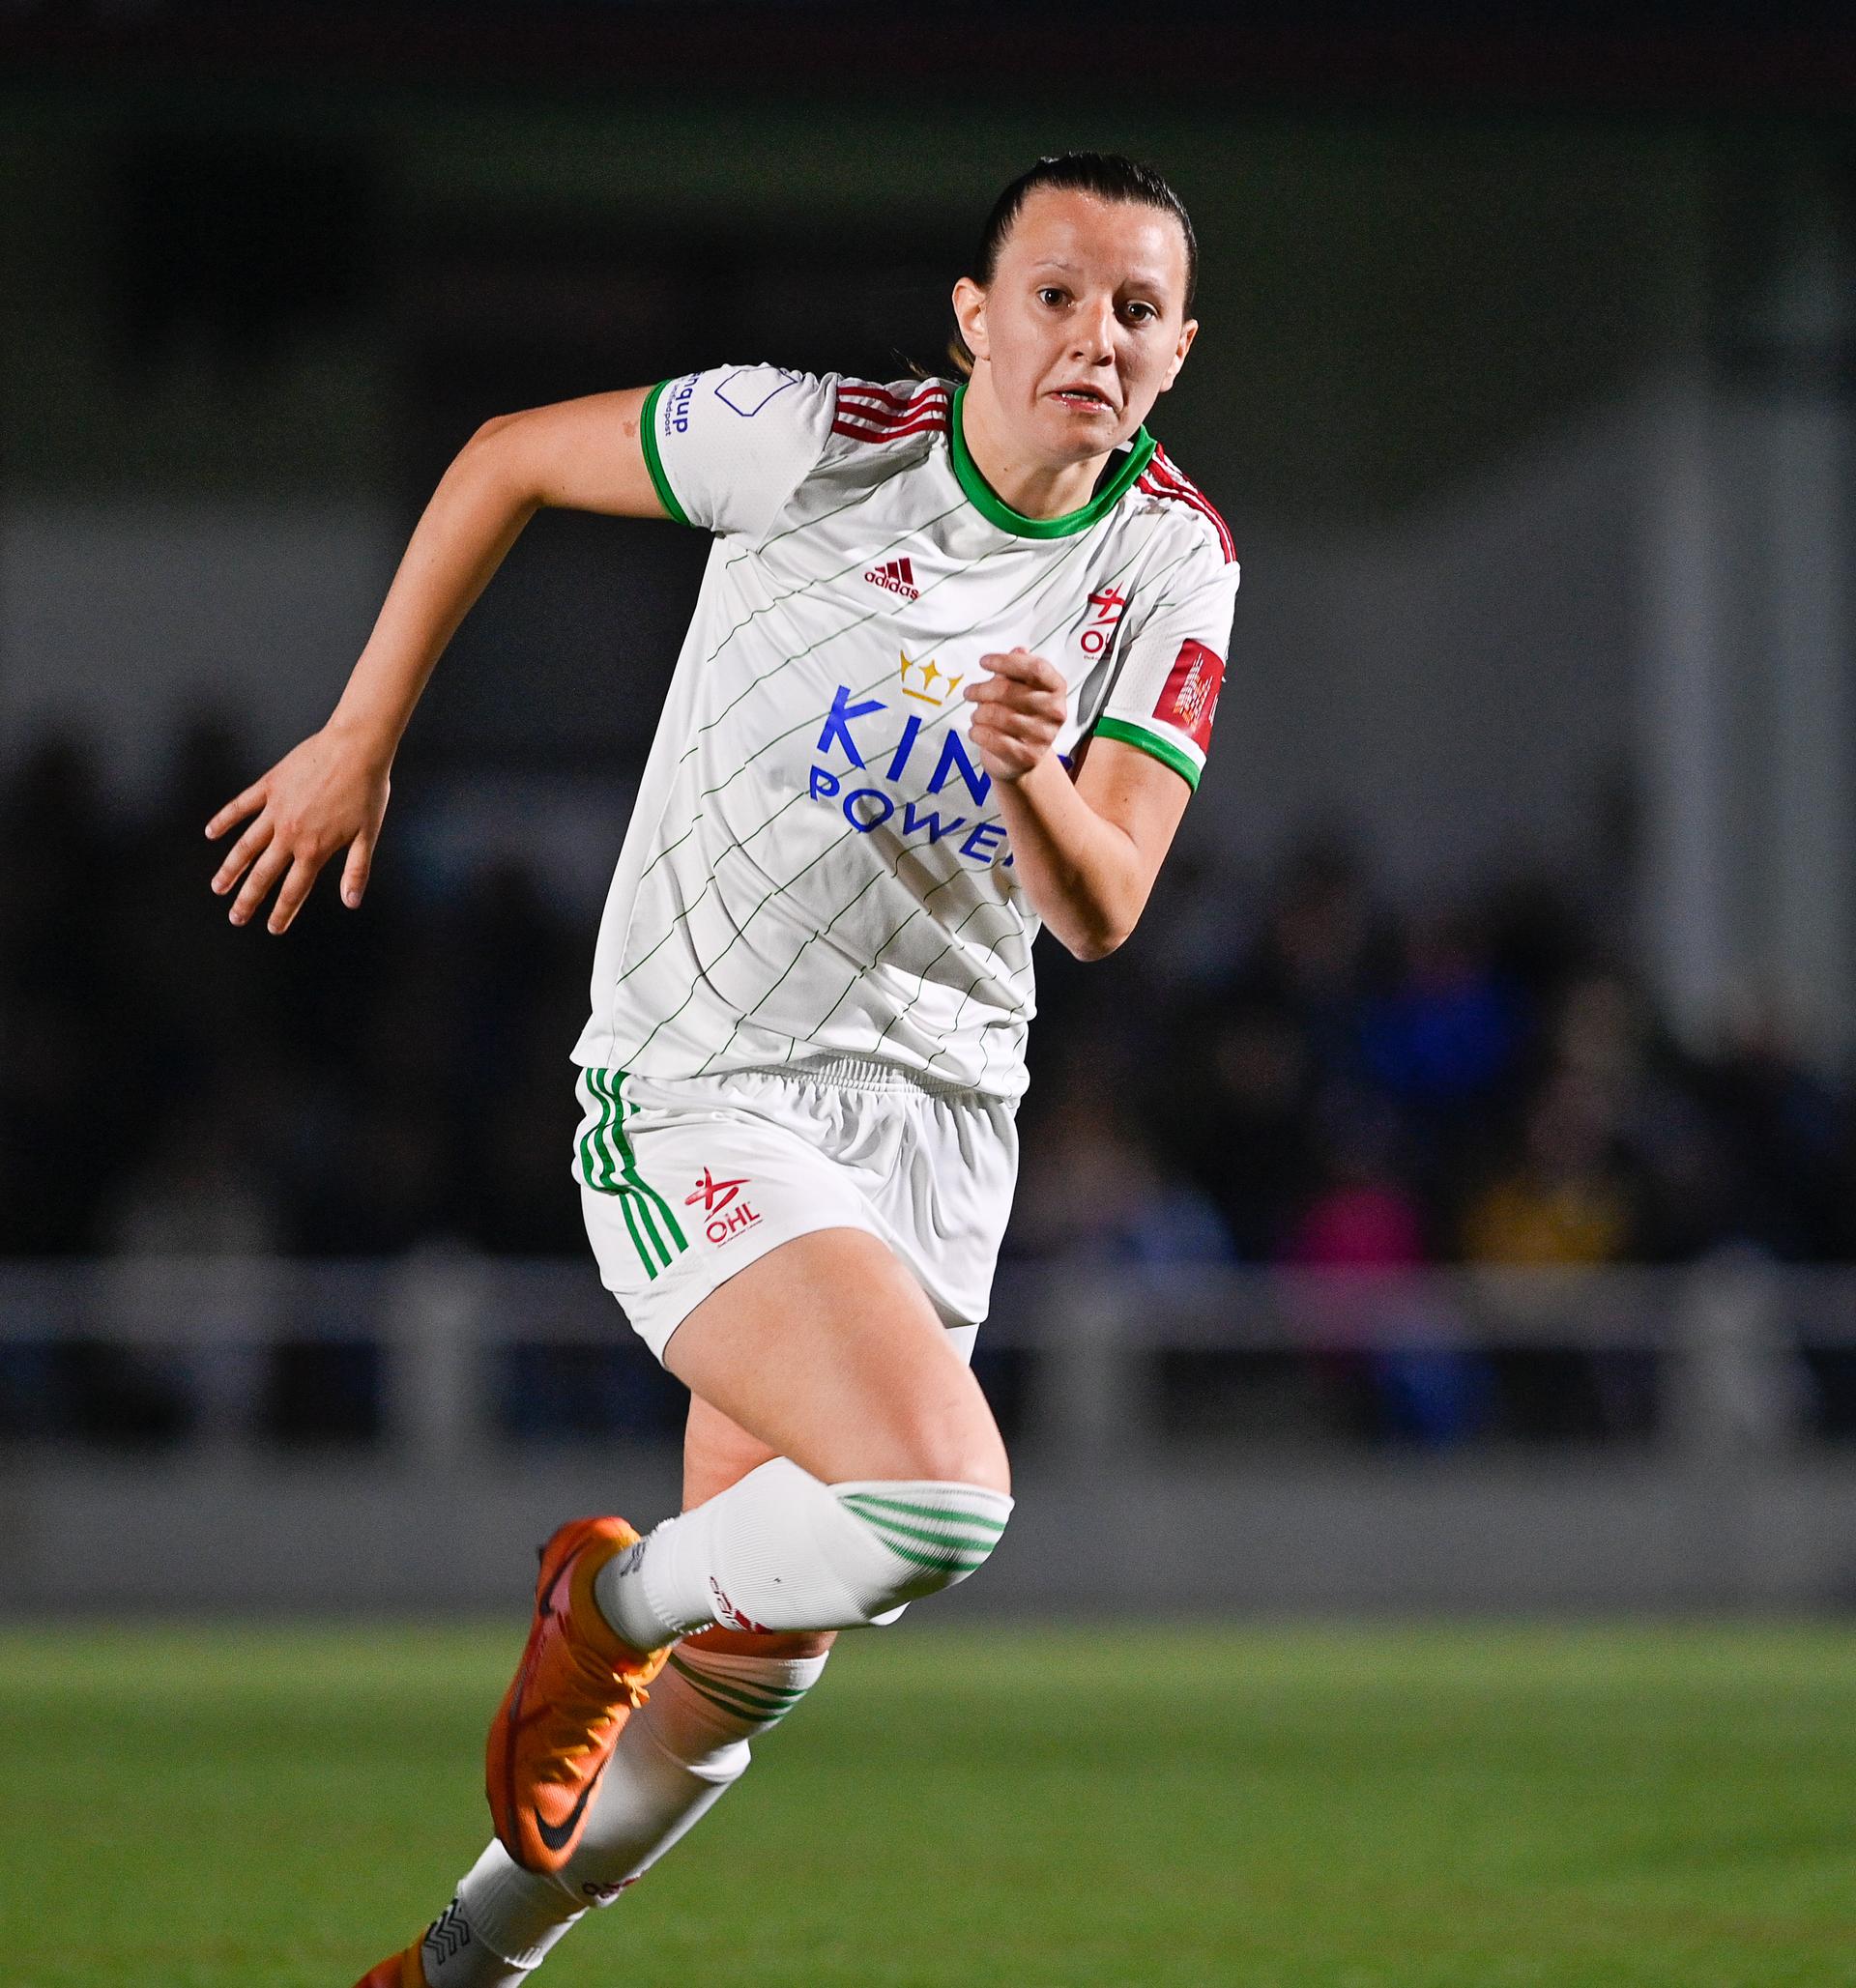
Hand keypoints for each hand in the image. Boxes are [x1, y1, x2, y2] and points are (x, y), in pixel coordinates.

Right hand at [205, 723, 391, 933]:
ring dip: (230, 869)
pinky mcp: (269, 786)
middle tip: (235, 918)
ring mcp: (276, 809)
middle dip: (248, 899)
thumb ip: (356, 870)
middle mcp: (290, 834)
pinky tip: (212, 833)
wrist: (356, 747)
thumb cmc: (367, 791)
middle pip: (263, 874)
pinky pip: (241, 806)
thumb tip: (351, 902)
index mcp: (315, 849)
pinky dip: (225, 820)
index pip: (294, 890)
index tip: (271, 928)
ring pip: (246, 845)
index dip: (282, 912)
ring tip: (217, 887)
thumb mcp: (368, 835)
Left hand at [962, 647, 1066, 783]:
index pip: (1034, 668)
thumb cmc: (1019, 717)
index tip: (983, 662)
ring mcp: (1044, 736)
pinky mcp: (1029, 757)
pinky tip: (976, 730)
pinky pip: (995, 739)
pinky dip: (978, 733)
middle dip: (982, 690)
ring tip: (976, 715)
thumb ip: (1017, 671)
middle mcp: (1056, 711)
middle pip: (1010, 691)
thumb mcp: (1021, 689)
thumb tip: (1019, 649)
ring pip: (1000, 716)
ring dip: (979, 714)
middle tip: (969, 692)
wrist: (1022, 759)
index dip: (1006, 661)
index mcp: (1057, 688)